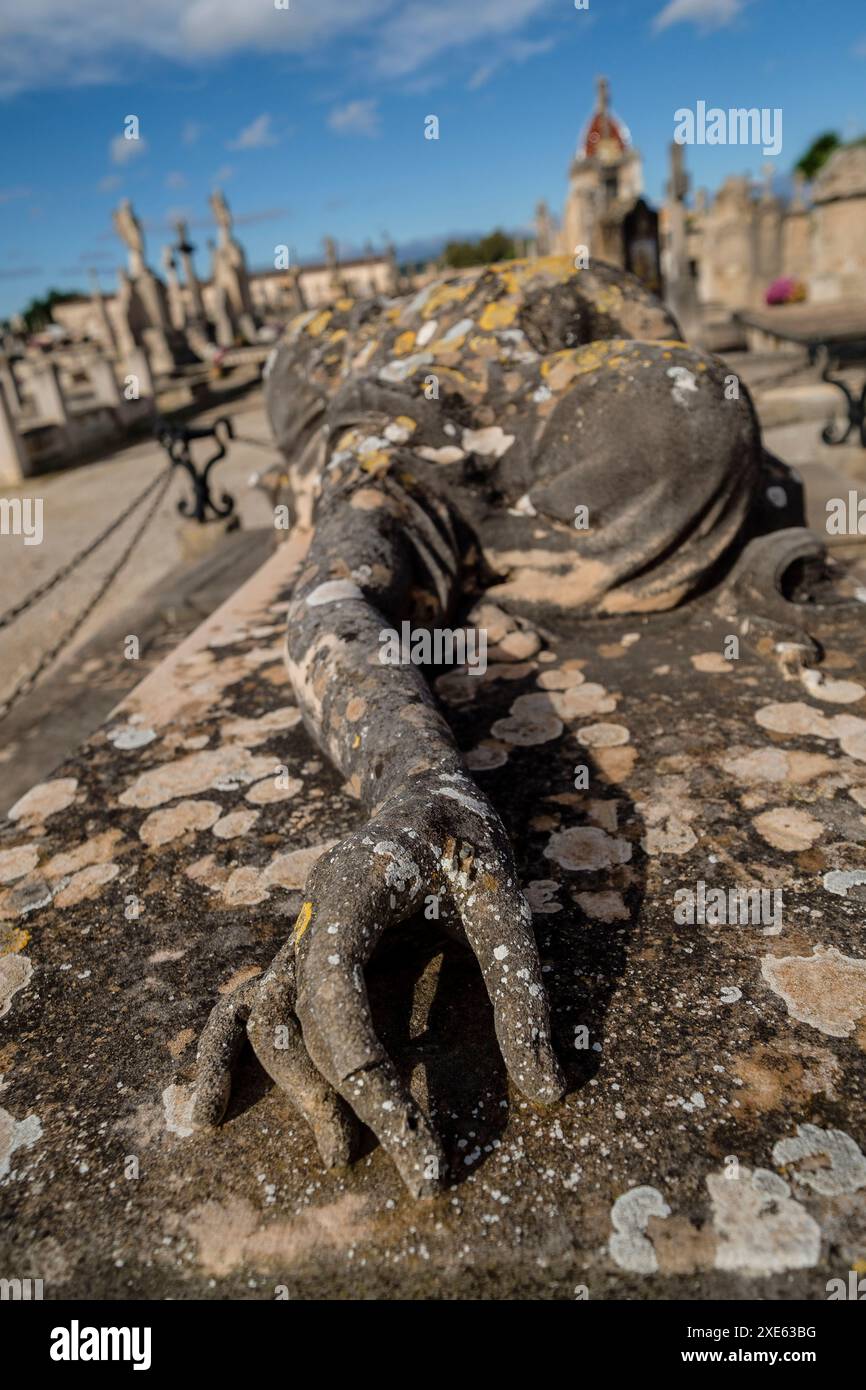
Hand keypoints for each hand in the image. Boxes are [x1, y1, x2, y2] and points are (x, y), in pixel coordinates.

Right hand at [189, 769, 564, 1196]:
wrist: (425, 789)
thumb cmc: (467, 840)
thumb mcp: (504, 904)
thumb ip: (520, 993)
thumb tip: (547, 1093)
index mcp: (354, 891)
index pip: (338, 1003)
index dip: (371, 1082)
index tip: (416, 1149)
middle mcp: (312, 915)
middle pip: (296, 1021)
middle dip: (339, 1100)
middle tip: (405, 1164)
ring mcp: (300, 932)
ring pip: (264, 1017)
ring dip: (291, 1087)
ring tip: (335, 1151)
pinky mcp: (303, 951)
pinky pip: (248, 1004)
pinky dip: (223, 1054)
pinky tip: (211, 1110)